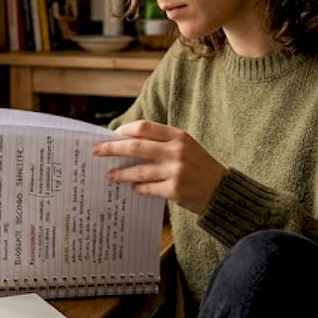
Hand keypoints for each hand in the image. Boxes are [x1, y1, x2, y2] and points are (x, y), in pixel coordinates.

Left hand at [92, 120, 225, 214]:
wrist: (221, 190)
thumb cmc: (199, 166)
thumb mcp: (185, 146)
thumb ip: (161, 143)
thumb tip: (127, 143)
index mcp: (178, 136)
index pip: (144, 127)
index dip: (125, 130)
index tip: (112, 135)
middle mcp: (176, 151)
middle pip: (135, 146)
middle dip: (112, 149)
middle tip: (96, 151)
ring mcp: (176, 171)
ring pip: (138, 171)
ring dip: (121, 173)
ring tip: (109, 176)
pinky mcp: (175, 190)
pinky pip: (148, 188)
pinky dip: (138, 188)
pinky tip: (133, 188)